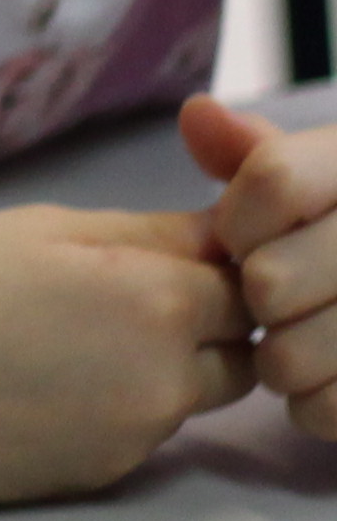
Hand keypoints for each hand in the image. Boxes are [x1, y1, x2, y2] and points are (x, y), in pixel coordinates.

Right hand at [0, 202, 253, 505]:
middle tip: (114, 298)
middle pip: (237, 352)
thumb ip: (142, 232)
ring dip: (157, 366)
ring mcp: (137, 435)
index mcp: (156, 300)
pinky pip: (138, 431)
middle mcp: (165, 377)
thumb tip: (209, 237)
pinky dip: (109, 404)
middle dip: (200, 324)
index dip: (202, 266)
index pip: (240, 285)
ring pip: (187, 395)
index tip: (152, 257)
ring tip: (61, 340)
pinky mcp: (103, 473)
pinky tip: (35, 381)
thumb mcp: (38, 226)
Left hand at [185, 95, 336, 438]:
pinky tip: (320, 385)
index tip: (246, 238)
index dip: (238, 219)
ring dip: (277, 359)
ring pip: (290, 353)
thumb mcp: (316, 178)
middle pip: (268, 279)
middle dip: (255, 296)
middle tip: (271, 301)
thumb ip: (253, 150)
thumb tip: (197, 113)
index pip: (273, 180)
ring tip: (289, 348)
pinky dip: (312, 405)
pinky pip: (329, 407)